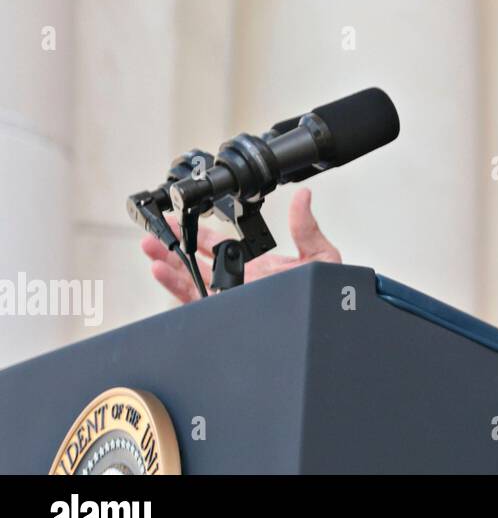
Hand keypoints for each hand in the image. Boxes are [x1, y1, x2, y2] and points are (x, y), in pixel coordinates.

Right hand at [140, 187, 340, 302]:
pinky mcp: (225, 313)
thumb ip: (306, 228)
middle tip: (155, 231)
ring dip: (169, 262)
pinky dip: (176, 285)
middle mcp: (239, 281)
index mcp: (256, 265)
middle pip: (197, 260)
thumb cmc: (324, 294)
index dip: (199, 232)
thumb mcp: (318, 256)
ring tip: (150, 248)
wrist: (326, 320)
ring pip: (191, 279)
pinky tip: (163, 271)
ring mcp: (230, 298)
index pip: (220, 245)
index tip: (182, 219)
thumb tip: (304, 197)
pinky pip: (194, 300)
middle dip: (175, 244)